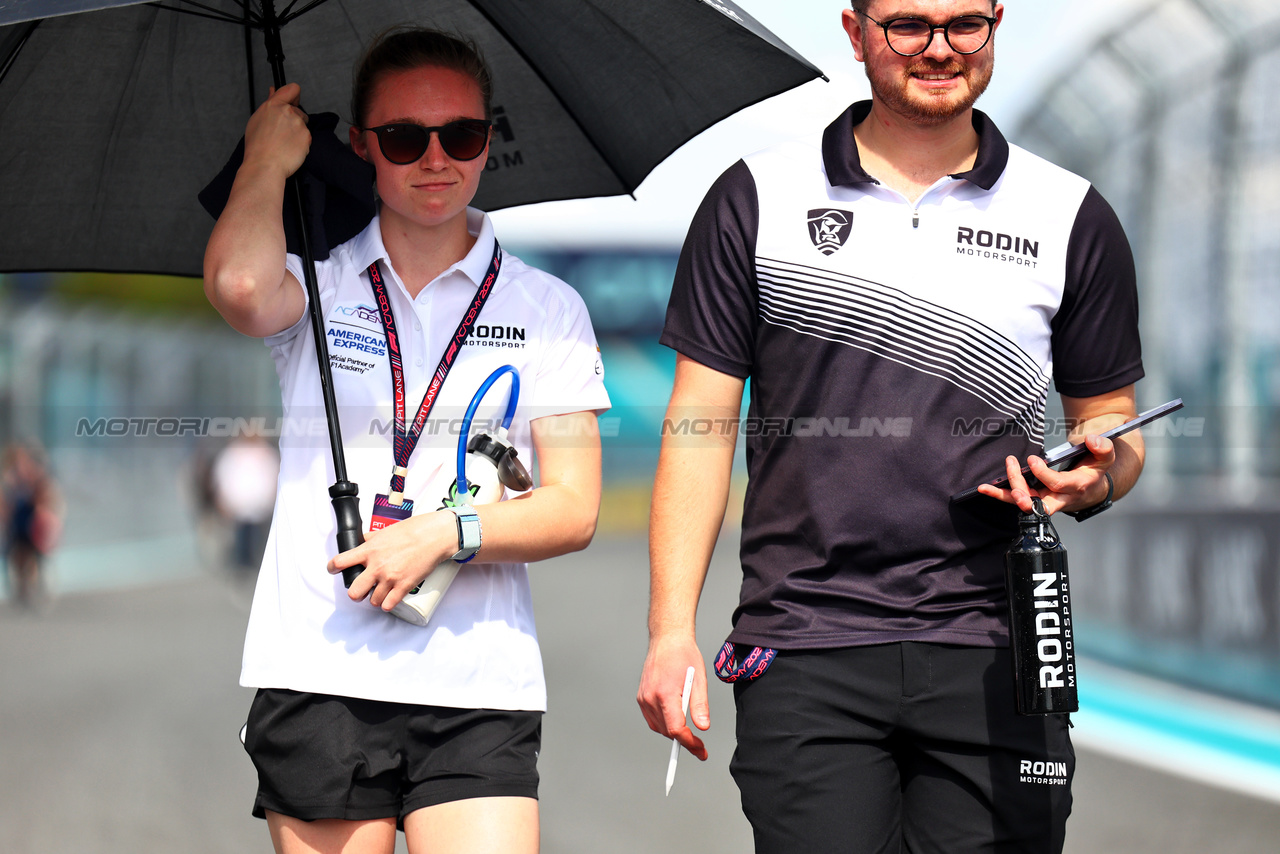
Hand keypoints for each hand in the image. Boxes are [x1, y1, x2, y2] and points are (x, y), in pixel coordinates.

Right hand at [242, 83, 310, 179]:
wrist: (265, 165)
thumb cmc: (257, 146)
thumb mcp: (257, 120)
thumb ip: (269, 104)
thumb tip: (274, 91)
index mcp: (274, 105)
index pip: (292, 89)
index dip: (294, 95)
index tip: (293, 100)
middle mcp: (288, 111)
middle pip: (298, 110)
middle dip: (293, 119)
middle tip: (282, 133)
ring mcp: (299, 124)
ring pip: (302, 124)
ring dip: (297, 131)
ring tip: (283, 142)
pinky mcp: (307, 136)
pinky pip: (306, 137)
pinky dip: (300, 142)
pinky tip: (290, 148)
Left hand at [327, 510, 455, 610]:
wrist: (433, 537)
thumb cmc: (413, 530)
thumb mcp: (386, 530)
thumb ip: (372, 538)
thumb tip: (364, 540)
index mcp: (369, 550)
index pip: (340, 562)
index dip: (333, 568)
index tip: (334, 570)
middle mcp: (376, 566)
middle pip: (354, 592)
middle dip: (356, 593)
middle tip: (361, 589)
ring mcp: (390, 578)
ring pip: (373, 601)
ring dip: (376, 598)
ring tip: (381, 592)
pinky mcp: (403, 587)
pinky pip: (388, 605)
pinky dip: (388, 603)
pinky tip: (391, 597)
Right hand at [637, 636, 709, 760]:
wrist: (667, 639)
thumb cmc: (684, 655)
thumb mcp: (699, 679)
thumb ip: (700, 706)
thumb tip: (703, 727)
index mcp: (665, 694)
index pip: (676, 729)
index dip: (690, 743)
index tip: (701, 750)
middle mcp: (650, 698)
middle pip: (667, 731)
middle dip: (684, 741)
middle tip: (700, 747)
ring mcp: (643, 698)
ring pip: (658, 727)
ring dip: (673, 733)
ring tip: (689, 732)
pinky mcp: (641, 697)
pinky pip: (652, 719)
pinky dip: (664, 724)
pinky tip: (675, 720)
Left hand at [977, 433, 1114, 514]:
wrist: (1092, 488)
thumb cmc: (1094, 470)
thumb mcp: (1105, 457)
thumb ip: (1103, 448)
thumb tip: (1091, 439)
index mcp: (1075, 487)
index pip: (1056, 484)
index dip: (1042, 473)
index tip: (1032, 459)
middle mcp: (1059, 499)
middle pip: (1038, 502)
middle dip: (1023, 497)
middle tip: (1012, 484)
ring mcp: (1046, 501)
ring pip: (1024, 504)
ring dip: (1005, 495)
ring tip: (987, 486)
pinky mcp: (1036, 499)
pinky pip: (1017, 500)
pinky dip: (1001, 495)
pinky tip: (986, 488)